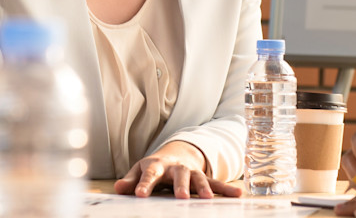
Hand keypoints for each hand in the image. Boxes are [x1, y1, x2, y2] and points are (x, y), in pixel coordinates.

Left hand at [113, 141, 241, 198]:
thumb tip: (117, 188)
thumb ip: (130, 181)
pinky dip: (227, 189)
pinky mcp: (203, 178)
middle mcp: (176, 168)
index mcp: (157, 166)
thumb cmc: (154, 167)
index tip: (139, 194)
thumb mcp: (139, 170)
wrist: (176, 154)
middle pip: (179, 175)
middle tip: (180, 197)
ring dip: (204, 188)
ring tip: (208, 200)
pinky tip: (238, 195)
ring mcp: (191, 172)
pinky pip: (216, 184)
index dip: (143, 184)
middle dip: (180, 186)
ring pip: (199, 178)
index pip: (149, 175)